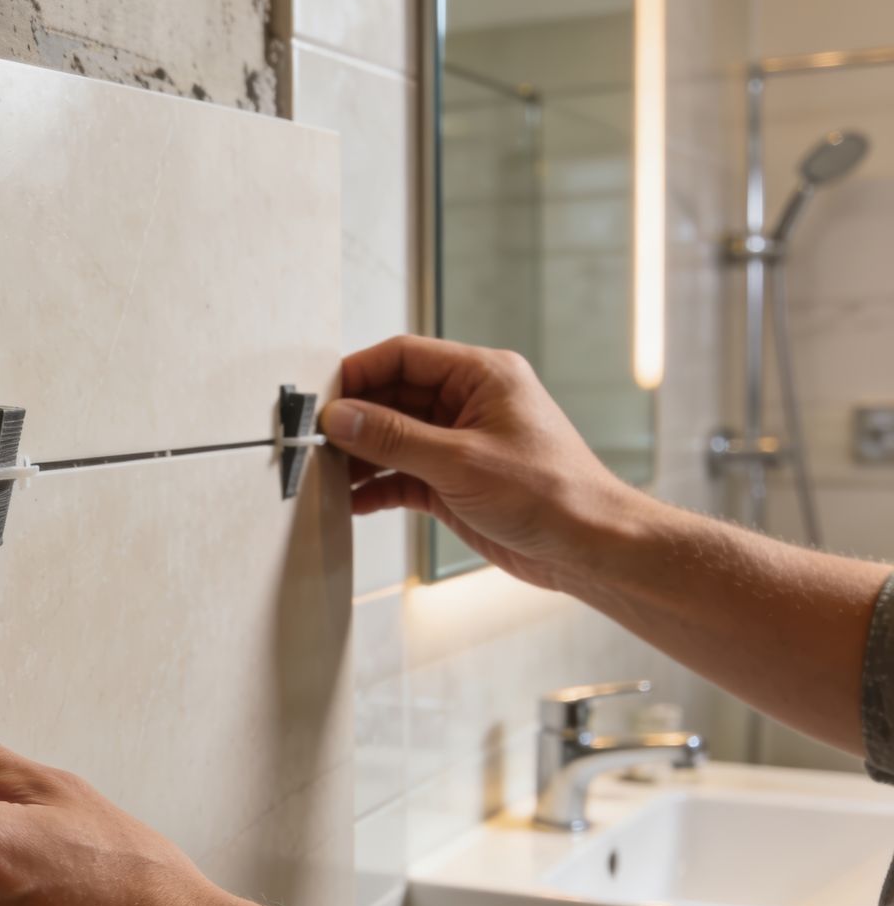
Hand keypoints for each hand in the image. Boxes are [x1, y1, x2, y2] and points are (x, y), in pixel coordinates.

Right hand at [321, 336, 637, 591]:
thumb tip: (339, 417)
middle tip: (314, 442)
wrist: (591, 548)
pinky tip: (351, 503)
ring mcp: (460, 443)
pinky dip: (376, 487)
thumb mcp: (461, 461)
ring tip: (325, 476)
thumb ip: (394, 437)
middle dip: (353, 420)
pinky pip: (402, 474)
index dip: (357, 374)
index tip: (320, 400)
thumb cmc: (551, 494)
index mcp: (481, 376)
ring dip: (360, 457)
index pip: (403, 356)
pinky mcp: (454, 481)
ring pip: (393, 438)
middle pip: (392, 397)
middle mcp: (468, 402)